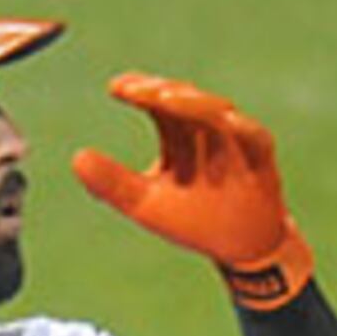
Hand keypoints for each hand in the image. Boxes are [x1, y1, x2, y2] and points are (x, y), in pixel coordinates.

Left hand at [71, 73, 315, 311]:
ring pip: (216, 110)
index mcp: (178, 133)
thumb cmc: (192, 219)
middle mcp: (205, 129)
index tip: (115, 87)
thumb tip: (76, 158)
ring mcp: (234, 141)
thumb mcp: (144, 203)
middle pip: (184, 98)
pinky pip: (253, 137)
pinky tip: (225, 120)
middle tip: (134, 90)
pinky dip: (240, 127)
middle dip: (160, 90)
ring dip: (192, 103)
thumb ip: (112, 183)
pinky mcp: (260, 159)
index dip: (138, 90)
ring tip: (165, 101)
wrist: (238, 247)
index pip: (157, 103)